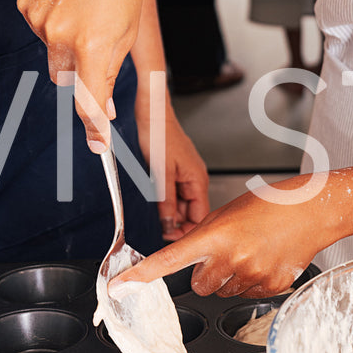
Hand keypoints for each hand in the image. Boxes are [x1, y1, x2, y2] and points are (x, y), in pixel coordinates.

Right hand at [17, 0, 151, 150]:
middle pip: (68, 80)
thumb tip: (101, 108)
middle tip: (97, 46)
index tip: (98, 145)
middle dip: (82, 72)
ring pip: (52, 54)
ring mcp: (40, 20)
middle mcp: (62, 36)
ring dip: (67, 44)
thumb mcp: (128, 30)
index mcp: (95, 45)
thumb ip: (110, 72)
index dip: (94, 129)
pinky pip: (39, 30)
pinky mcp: (26, 4)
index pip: (90, 103)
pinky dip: (53, 23)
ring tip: (86, 8)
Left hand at [116, 176, 335, 297]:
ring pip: (224, 292)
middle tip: (225, 254)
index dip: (141, 275)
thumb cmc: (270, 205)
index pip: (169, 260)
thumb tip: (191, 262)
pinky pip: (248, 296)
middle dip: (206, 274)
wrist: (313, 211)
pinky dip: (252, 283)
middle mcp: (232, 259)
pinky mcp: (272, 287)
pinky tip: (265, 260)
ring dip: (230, 278)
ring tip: (251, 252)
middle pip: (199, 286)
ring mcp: (253, 276)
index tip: (120, 286)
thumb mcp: (228, 213)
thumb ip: (204, 237)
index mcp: (216, 235)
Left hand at [135, 91, 209, 240]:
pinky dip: (166, 200)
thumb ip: (166, 202)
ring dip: (170, 212)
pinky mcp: (177, 170)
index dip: (187, 231)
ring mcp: (186, 174)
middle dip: (176, 223)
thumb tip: (169, 225)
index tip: (170, 238)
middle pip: (191, 212)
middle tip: (159, 230)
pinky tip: (155, 201)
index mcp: (198, 180)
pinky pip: (175, 192)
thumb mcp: (161, 174)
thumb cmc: (159, 135)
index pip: (200, 217)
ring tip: (156, 215)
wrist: (152, 114)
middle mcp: (195, 178)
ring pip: (182, 203)